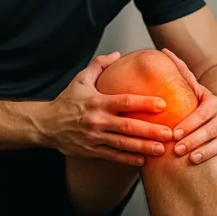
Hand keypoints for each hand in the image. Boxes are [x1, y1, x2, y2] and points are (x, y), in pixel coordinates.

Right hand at [45, 52, 173, 166]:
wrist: (46, 124)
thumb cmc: (67, 100)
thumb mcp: (81, 79)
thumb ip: (99, 65)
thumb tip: (117, 55)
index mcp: (97, 101)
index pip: (125, 101)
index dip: (145, 103)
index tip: (163, 104)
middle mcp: (97, 120)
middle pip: (128, 126)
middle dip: (150, 130)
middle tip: (170, 133)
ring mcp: (95, 137)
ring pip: (123, 144)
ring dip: (144, 147)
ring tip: (162, 149)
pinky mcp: (91, 151)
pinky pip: (113, 156)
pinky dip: (128, 159)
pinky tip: (143, 160)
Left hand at [161, 49, 216, 174]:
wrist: (212, 113)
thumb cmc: (193, 101)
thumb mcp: (188, 86)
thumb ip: (178, 71)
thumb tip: (163, 50)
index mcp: (212, 101)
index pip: (203, 113)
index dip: (190, 123)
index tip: (175, 133)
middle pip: (212, 129)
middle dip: (195, 140)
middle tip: (178, 149)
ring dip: (209, 152)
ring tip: (193, 159)